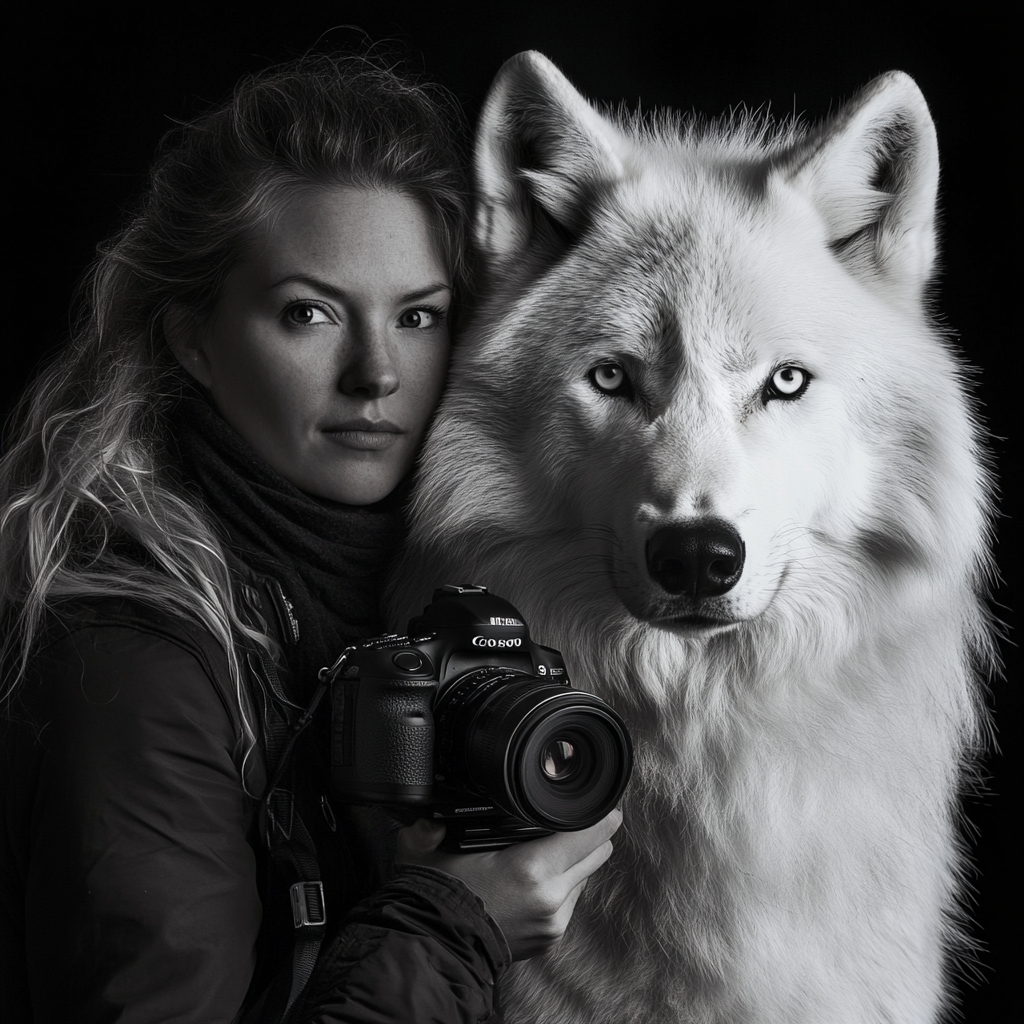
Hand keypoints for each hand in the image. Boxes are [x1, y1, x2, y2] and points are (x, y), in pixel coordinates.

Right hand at [396, 809, 622, 959]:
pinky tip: (539, 876)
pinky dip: (562, 884)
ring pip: (584, 876)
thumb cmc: (433, 897)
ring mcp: (553, 921)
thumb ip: (429, 823)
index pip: (589, 835)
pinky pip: (570, 899)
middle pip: (598, 854)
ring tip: (552, 847)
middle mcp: (551, 897)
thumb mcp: (427, 849)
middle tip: (579, 818)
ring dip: (574, 861)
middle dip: (591, 835)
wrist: (433, 948)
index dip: (600, 814)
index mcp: (531, 870)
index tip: (603, 802)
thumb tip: (429, 812)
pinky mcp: (550, 937)